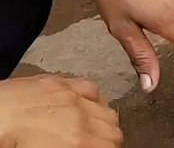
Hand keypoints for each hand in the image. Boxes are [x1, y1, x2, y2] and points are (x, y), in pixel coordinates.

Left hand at [0, 75, 122, 147]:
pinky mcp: (59, 83)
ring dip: (104, 122)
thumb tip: (81, 145)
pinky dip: (93, 99)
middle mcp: (81, 118)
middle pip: (113, 130)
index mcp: (77, 142)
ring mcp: (71, 97)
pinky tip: (85, 107)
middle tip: (96, 146)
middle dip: (108, 141)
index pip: (111, 145)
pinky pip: (91, 88)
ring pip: (107, 110)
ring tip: (92, 130)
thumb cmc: (9, 144)